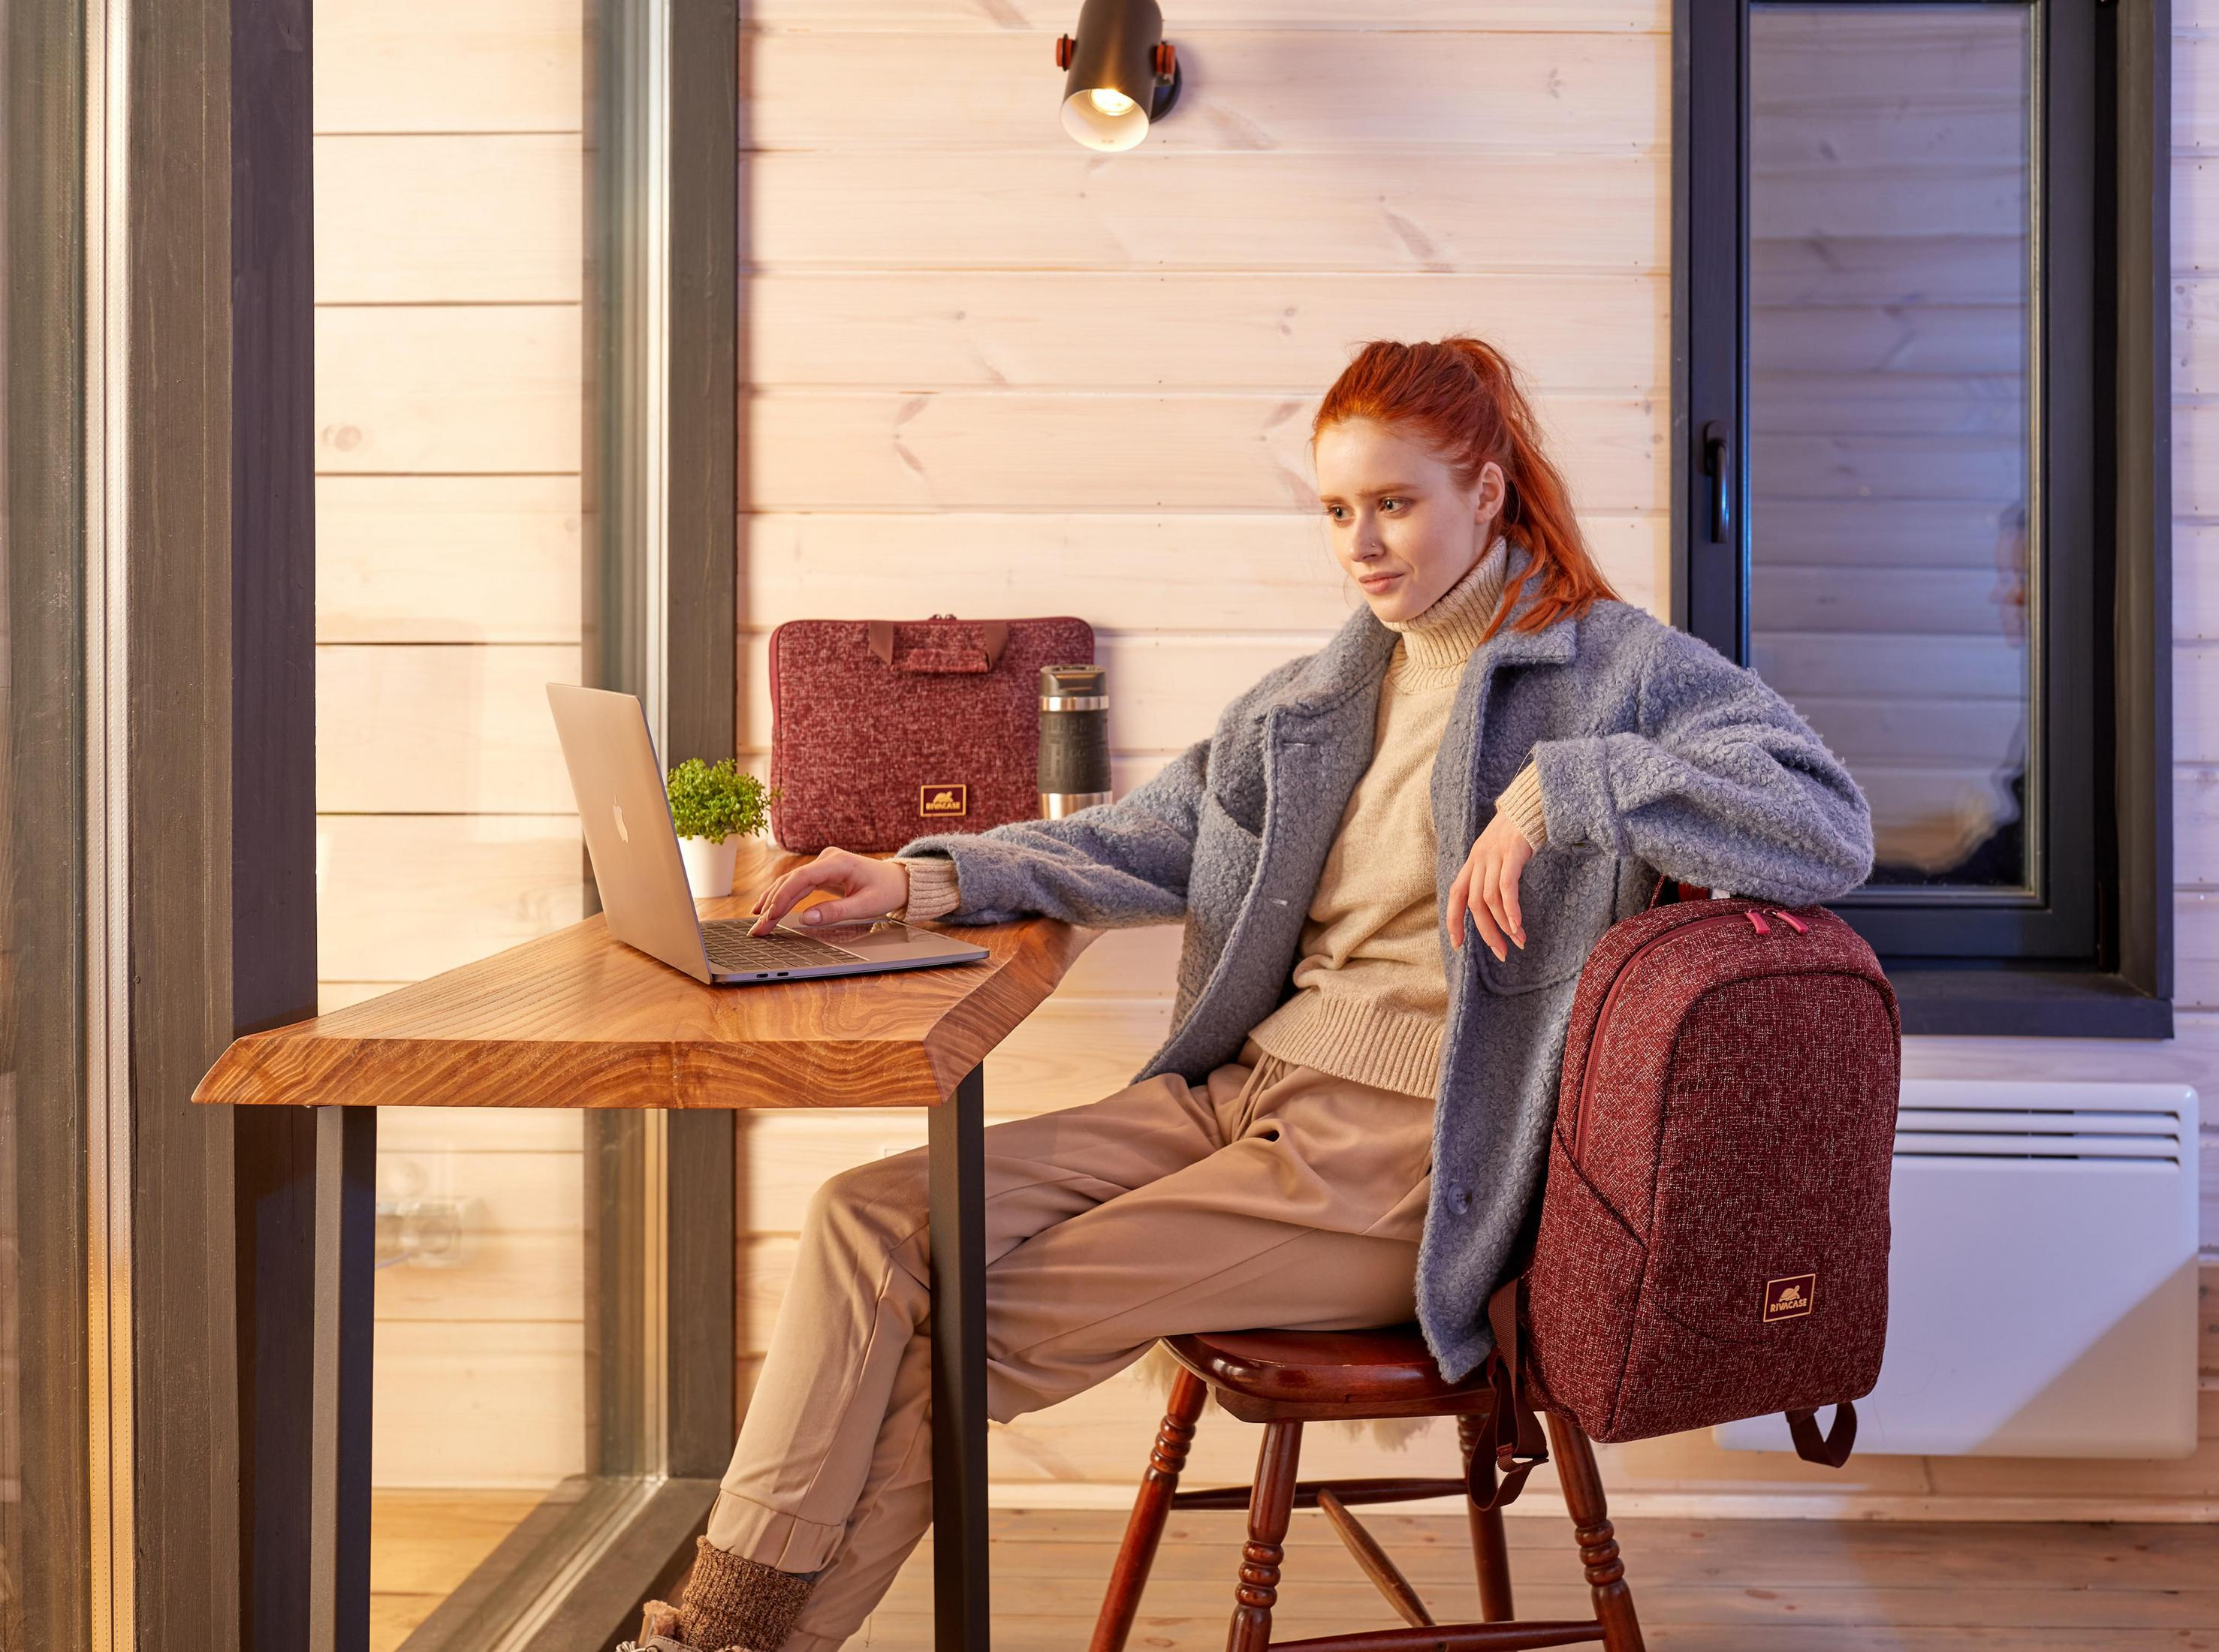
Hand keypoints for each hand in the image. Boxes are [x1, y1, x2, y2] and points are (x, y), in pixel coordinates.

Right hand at [748, 847, 909, 935]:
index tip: (770, 916)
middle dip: (773, 905)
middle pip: (792, 880)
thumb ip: (836, 911)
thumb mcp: (866, 905)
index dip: (783, 897)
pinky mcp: (822, 871)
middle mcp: (827, 858)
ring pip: (791, 881)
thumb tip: (806, 918)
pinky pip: (798, 884)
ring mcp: (823, 863)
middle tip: (758, 929)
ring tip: (757, 920)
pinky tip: (768, 908)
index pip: (802, 878)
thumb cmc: (886, 891)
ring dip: (773, 901)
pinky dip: (783, 896)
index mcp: (838, 863)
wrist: (899, 880)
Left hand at [1447, 811, 1534, 960]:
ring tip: (1518, 942)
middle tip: (1501, 952)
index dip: (1453, 921)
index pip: (1455, 895)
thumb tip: (1494, 906)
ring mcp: (1494, 856)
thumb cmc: (1516, 833)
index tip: (1459, 945)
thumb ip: (1490, 875)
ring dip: (1504, 925)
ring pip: (1490, 899)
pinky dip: (1510, 908)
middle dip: (1486, 932)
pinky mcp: (1512, 853)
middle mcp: (1478, 859)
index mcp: (1472, 861)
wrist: (1530, 803)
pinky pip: (1506, 886)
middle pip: (1473, 904)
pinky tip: (1517, 925)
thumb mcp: (1496, 853)